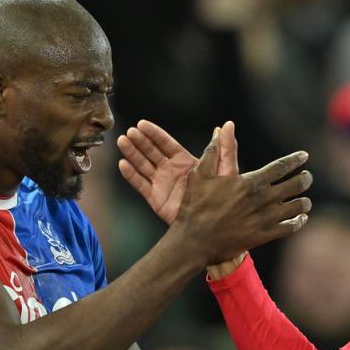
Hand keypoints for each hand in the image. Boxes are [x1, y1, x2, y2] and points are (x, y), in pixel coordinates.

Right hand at [118, 120, 238, 224]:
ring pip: (143, 165)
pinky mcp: (155, 198)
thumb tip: (227, 126)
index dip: (154, 134)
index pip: (166, 144)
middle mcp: (171, 170)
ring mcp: (162, 183)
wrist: (212, 225)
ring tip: (122, 142)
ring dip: (132, 153)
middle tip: (130, 132)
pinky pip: (140, 184)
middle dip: (140, 141)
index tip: (142, 124)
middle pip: (152, 152)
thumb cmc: (222, 198)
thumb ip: (224, 148)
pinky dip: (131, 175)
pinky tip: (123, 164)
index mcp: (185, 161)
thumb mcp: (225, 170)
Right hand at [173, 129, 311, 265]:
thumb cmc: (195, 206)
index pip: (280, 167)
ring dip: (304, 202)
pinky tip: (300, 219)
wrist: (195, 241)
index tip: (304, 156)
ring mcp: (265, 218)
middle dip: (305, 179)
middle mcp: (262, 199)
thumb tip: (221, 128)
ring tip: (305, 201)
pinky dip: (298, 222)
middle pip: (295, 185)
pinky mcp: (264, 236)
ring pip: (297, 207)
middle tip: (307, 177)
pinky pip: (290, 228)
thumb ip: (214, 151)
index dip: (295, 160)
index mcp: (250, 182)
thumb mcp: (200, 175)